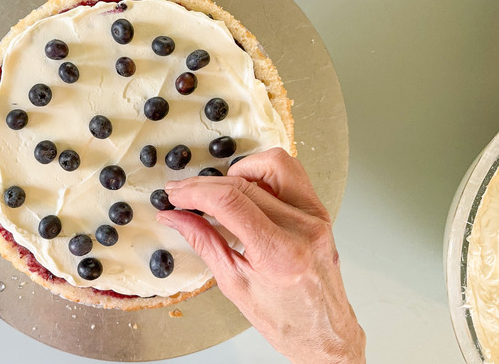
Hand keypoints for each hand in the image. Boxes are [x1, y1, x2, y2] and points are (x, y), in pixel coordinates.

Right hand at [157, 148, 365, 363]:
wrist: (323, 332)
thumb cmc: (284, 318)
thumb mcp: (233, 283)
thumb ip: (203, 242)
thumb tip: (175, 217)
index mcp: (280, 253)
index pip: (230, 202)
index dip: (195, 192)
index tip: (175, 194)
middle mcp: (302, 228)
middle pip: (244, 183)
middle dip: (205, 184)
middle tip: (183, 192)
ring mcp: (316, 217)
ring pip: (275, 164)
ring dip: (241, 169)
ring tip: (221, 189)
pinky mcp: (320, 213)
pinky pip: (293, 175)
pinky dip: (264, 174)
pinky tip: (247, 190)